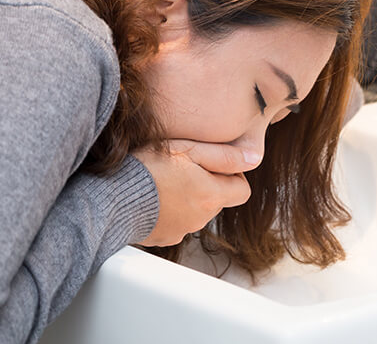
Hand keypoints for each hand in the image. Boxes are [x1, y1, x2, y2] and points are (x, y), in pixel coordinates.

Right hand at [131, 140, 261, 246]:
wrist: (110, 197)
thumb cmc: (147, 168)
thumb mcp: (188, 150)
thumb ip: (224, 156)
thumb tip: (255, 159)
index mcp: (211, 195)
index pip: (242, 190)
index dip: (232, 174)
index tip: (213, 164)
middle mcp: (200, 218)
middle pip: (219, 200)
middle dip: (209, 184)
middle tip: (185, 167)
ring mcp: (181, 230)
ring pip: (198, 210)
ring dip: (190, 196)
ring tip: (166, 180)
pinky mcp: (164, 237)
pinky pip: (178, 221)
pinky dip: (172, 210)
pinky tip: (156, 196)